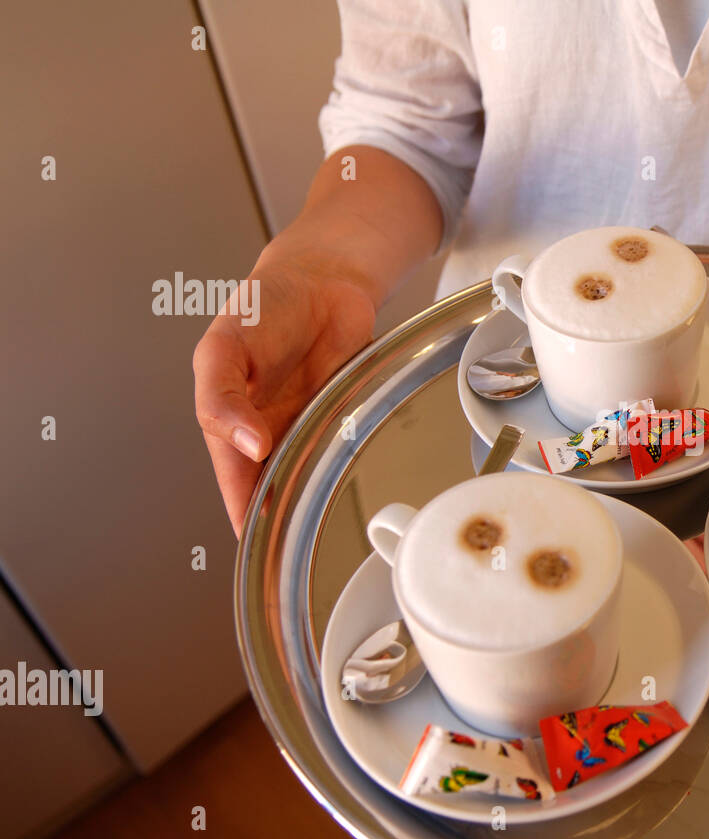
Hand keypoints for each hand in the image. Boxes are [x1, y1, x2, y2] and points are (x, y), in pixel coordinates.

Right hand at [193, 260, 375, 535]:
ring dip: (314, 499)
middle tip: (295, 555)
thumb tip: (246, 444)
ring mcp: (305, 424)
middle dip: (281, 520)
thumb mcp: (223, 348)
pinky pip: (341, 451)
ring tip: (323, 535)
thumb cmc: (262, 306)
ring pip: (307, 477)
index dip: (243, 515)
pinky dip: (344, 470)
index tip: (256, 553)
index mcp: (228, 419)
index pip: (234, 481)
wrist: (322, 279)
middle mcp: (266, 428)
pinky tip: (351, 489)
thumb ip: (222, 398)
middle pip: (272, 488)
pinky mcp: (341, 415)